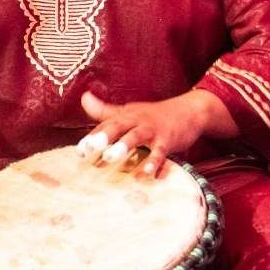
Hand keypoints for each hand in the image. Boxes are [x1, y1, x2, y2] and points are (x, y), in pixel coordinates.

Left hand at [75, 89, 228, 176]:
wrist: (190, 110)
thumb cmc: (155, 115)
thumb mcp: (129, 111)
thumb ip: (105, 110)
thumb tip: (83, 97)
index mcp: (126, 116)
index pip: (106, 125)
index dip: (92, 137)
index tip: (80, 151)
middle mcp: (137, 121)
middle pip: (118, 126)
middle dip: (104, 136)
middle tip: (90, 148)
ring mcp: (153, 129)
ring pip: (136, 136)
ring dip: (123, 145)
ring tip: (110, 157)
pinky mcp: (169, 139)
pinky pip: (161, 150)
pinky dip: (154, 161)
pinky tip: (148, 173)